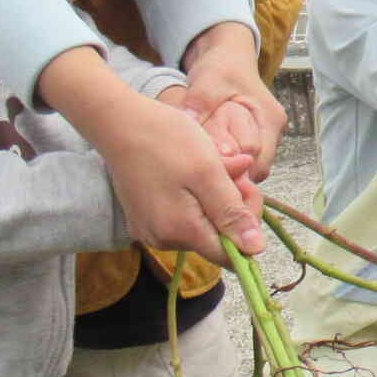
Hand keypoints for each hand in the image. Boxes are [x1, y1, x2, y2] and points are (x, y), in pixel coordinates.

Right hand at [41, 49, 264, 260]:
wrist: (120, 122)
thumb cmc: (166, 141)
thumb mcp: (209, 173)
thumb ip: (232, 215)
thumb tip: (255, 251)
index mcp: (180, 233)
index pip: (231, 254)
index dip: (246, 224)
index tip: (244, 187)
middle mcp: (163, 240)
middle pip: (216, 236)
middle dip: (232, 202)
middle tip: (233, 165)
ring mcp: (150, 229)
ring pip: (202, 222)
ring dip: (216, 194)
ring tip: (213, 161)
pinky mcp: (144, 217)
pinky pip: (183, 214)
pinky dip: (197, 193)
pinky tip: (195, 168)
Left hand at [181, 23, 286, 180]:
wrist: (226, 56)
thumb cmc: (222, 66)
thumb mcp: (208, 81)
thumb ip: (199, 104)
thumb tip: (188, 124)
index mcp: (270, 119)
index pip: (258, 163)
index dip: (234, 172)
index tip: (208, 172)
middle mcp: (273, 132)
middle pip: (256, 170)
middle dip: (231, 175)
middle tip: (203, 173)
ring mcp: (265, 137)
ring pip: (249, 168)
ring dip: (229, 170)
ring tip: (204, 166)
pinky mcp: (253, 139)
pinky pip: (243, 160)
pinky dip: (227, 163)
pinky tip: (209, 159)